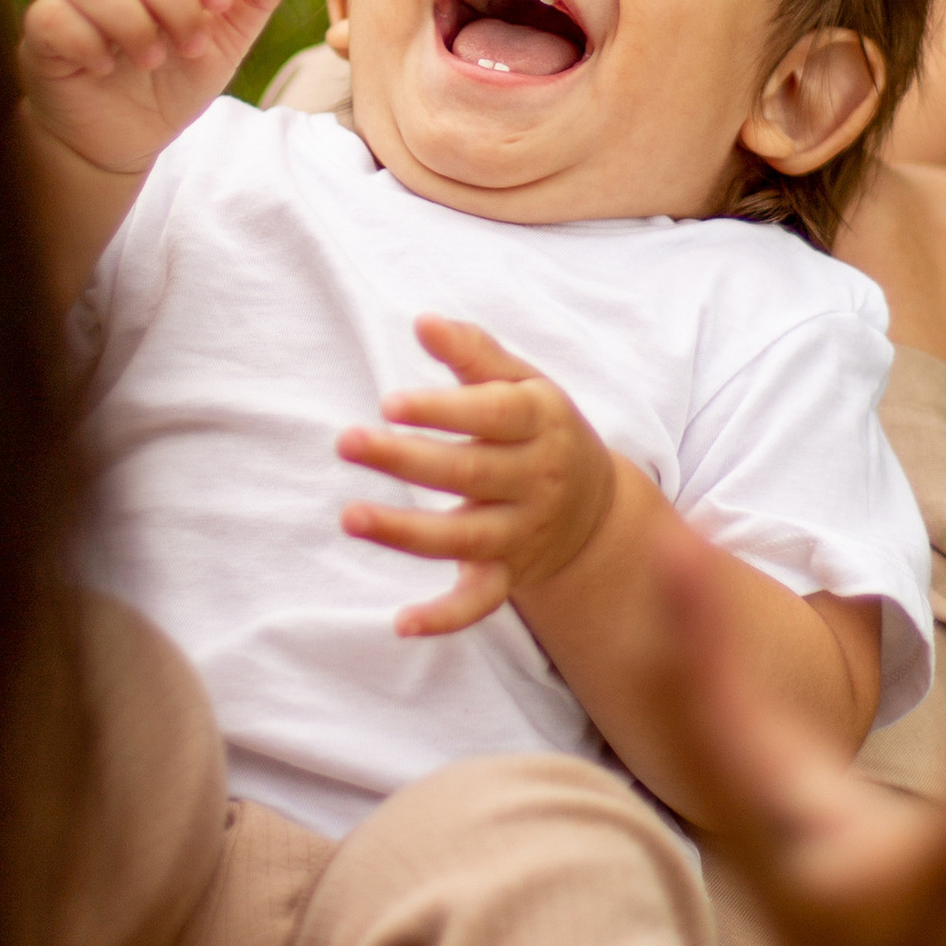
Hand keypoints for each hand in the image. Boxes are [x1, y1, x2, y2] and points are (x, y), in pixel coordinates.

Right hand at [19, 0, 299, 188]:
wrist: (122, 142)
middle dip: (175, 4)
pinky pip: (56, 17)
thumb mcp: (222, 45)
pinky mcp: (41, 32)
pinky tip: (106, 67)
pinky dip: (88, 43)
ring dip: (134, 24)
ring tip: (152, 61)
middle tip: (190, 49)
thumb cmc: (170, 85)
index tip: (220, 5)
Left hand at [338, 315, 620, 637]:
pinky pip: (480, 602)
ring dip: (405, 531)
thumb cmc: (542, 428)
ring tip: (350, 516)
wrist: (598, 505)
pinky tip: (401, 623)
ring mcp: (523, 532)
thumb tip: (422, 322)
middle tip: (347, 440)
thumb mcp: (524, 383)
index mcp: (541, 423)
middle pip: (468, 473)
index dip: (442, 410)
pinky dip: (445, 617)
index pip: (492, 415)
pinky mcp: (509, 575)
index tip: (389, 402)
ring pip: (463, 538)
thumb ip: (474, 354)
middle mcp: (536, 481)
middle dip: (406, 459)